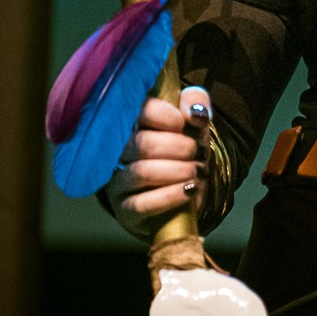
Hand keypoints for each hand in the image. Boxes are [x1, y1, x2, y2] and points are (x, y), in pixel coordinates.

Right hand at [104, 86, 212, 234]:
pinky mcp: (125, 210)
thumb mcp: (196, 126)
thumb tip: (195, 112)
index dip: (167, 116)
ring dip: (178, 171)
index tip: (184, 124)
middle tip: (196, 152)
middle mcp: (120, 153)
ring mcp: (119, 183)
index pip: (141, 111)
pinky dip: (171, 196)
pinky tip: (189, 190)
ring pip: (142, 172)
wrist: (187, 197)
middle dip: (180, 147)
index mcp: (135, 125)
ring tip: (196, 172)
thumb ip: (197, 105)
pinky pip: (141, 204)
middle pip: (142, 143)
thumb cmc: (186, 155)